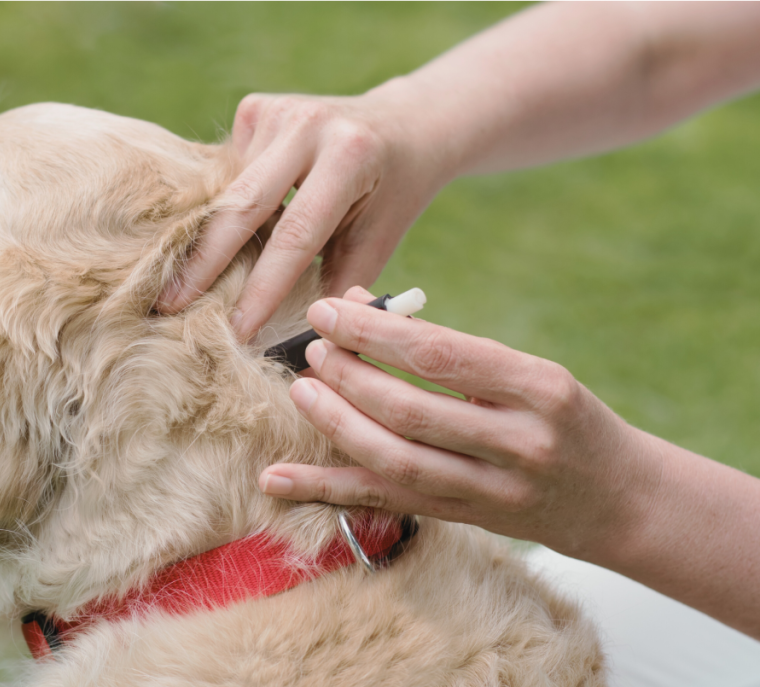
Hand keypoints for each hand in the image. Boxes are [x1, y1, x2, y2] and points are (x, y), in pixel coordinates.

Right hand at [156, 89, 453, 339]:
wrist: (404, 125)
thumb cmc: (391, 195)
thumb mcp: (378, 242)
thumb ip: (337, 287)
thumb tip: (293, 347)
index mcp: (349, 157)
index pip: (295, 234)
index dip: (263, 288)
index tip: (237, 331)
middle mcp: (308, 125)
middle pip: (242, 204)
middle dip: (204, 263)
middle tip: (168, 307)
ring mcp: (277, 110)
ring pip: (228, 190)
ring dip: (209, 238)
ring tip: (180, 284)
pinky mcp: (256, 108)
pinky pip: (227, 173)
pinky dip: (223, 208)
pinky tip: (219, 233)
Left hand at [258, 287, 659, 562]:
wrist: (619, 499)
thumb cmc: (563, 418)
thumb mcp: (528, 373)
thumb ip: (452, 350)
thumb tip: (365, 309)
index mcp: (539, 388)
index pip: (442, 355)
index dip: (375, 333)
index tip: (328, 310)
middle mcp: (520, 443)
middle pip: (412, 410)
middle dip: (350, 377)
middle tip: (313, 349)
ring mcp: (494, 491)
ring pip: (397, 460)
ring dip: (337, 426)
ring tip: (302, 392)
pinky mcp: (467, 520)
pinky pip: (388, 503)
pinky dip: (327, 490)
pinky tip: (277, 478)